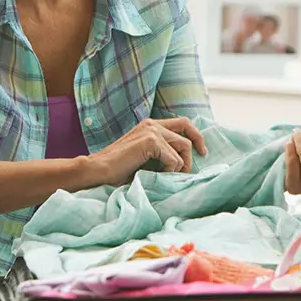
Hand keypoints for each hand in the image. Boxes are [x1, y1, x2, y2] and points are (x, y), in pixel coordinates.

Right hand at [89, 117, 207, 186]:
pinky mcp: (151, 141)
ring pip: (183, 147)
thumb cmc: (119, 169)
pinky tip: (157, 176)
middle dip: (195, 149)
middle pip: (187, 131)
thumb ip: (161, 152)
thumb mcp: (145, 157)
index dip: (196, 136)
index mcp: (150, 125)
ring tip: (168, 177)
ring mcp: (151, 130)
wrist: (98, 171)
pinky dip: (170, 171)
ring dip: (181, 166)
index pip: (183, 123)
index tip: (201, 152)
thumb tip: (185, 161)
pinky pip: (174, 159)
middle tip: (190, 169)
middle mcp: (152, 124)